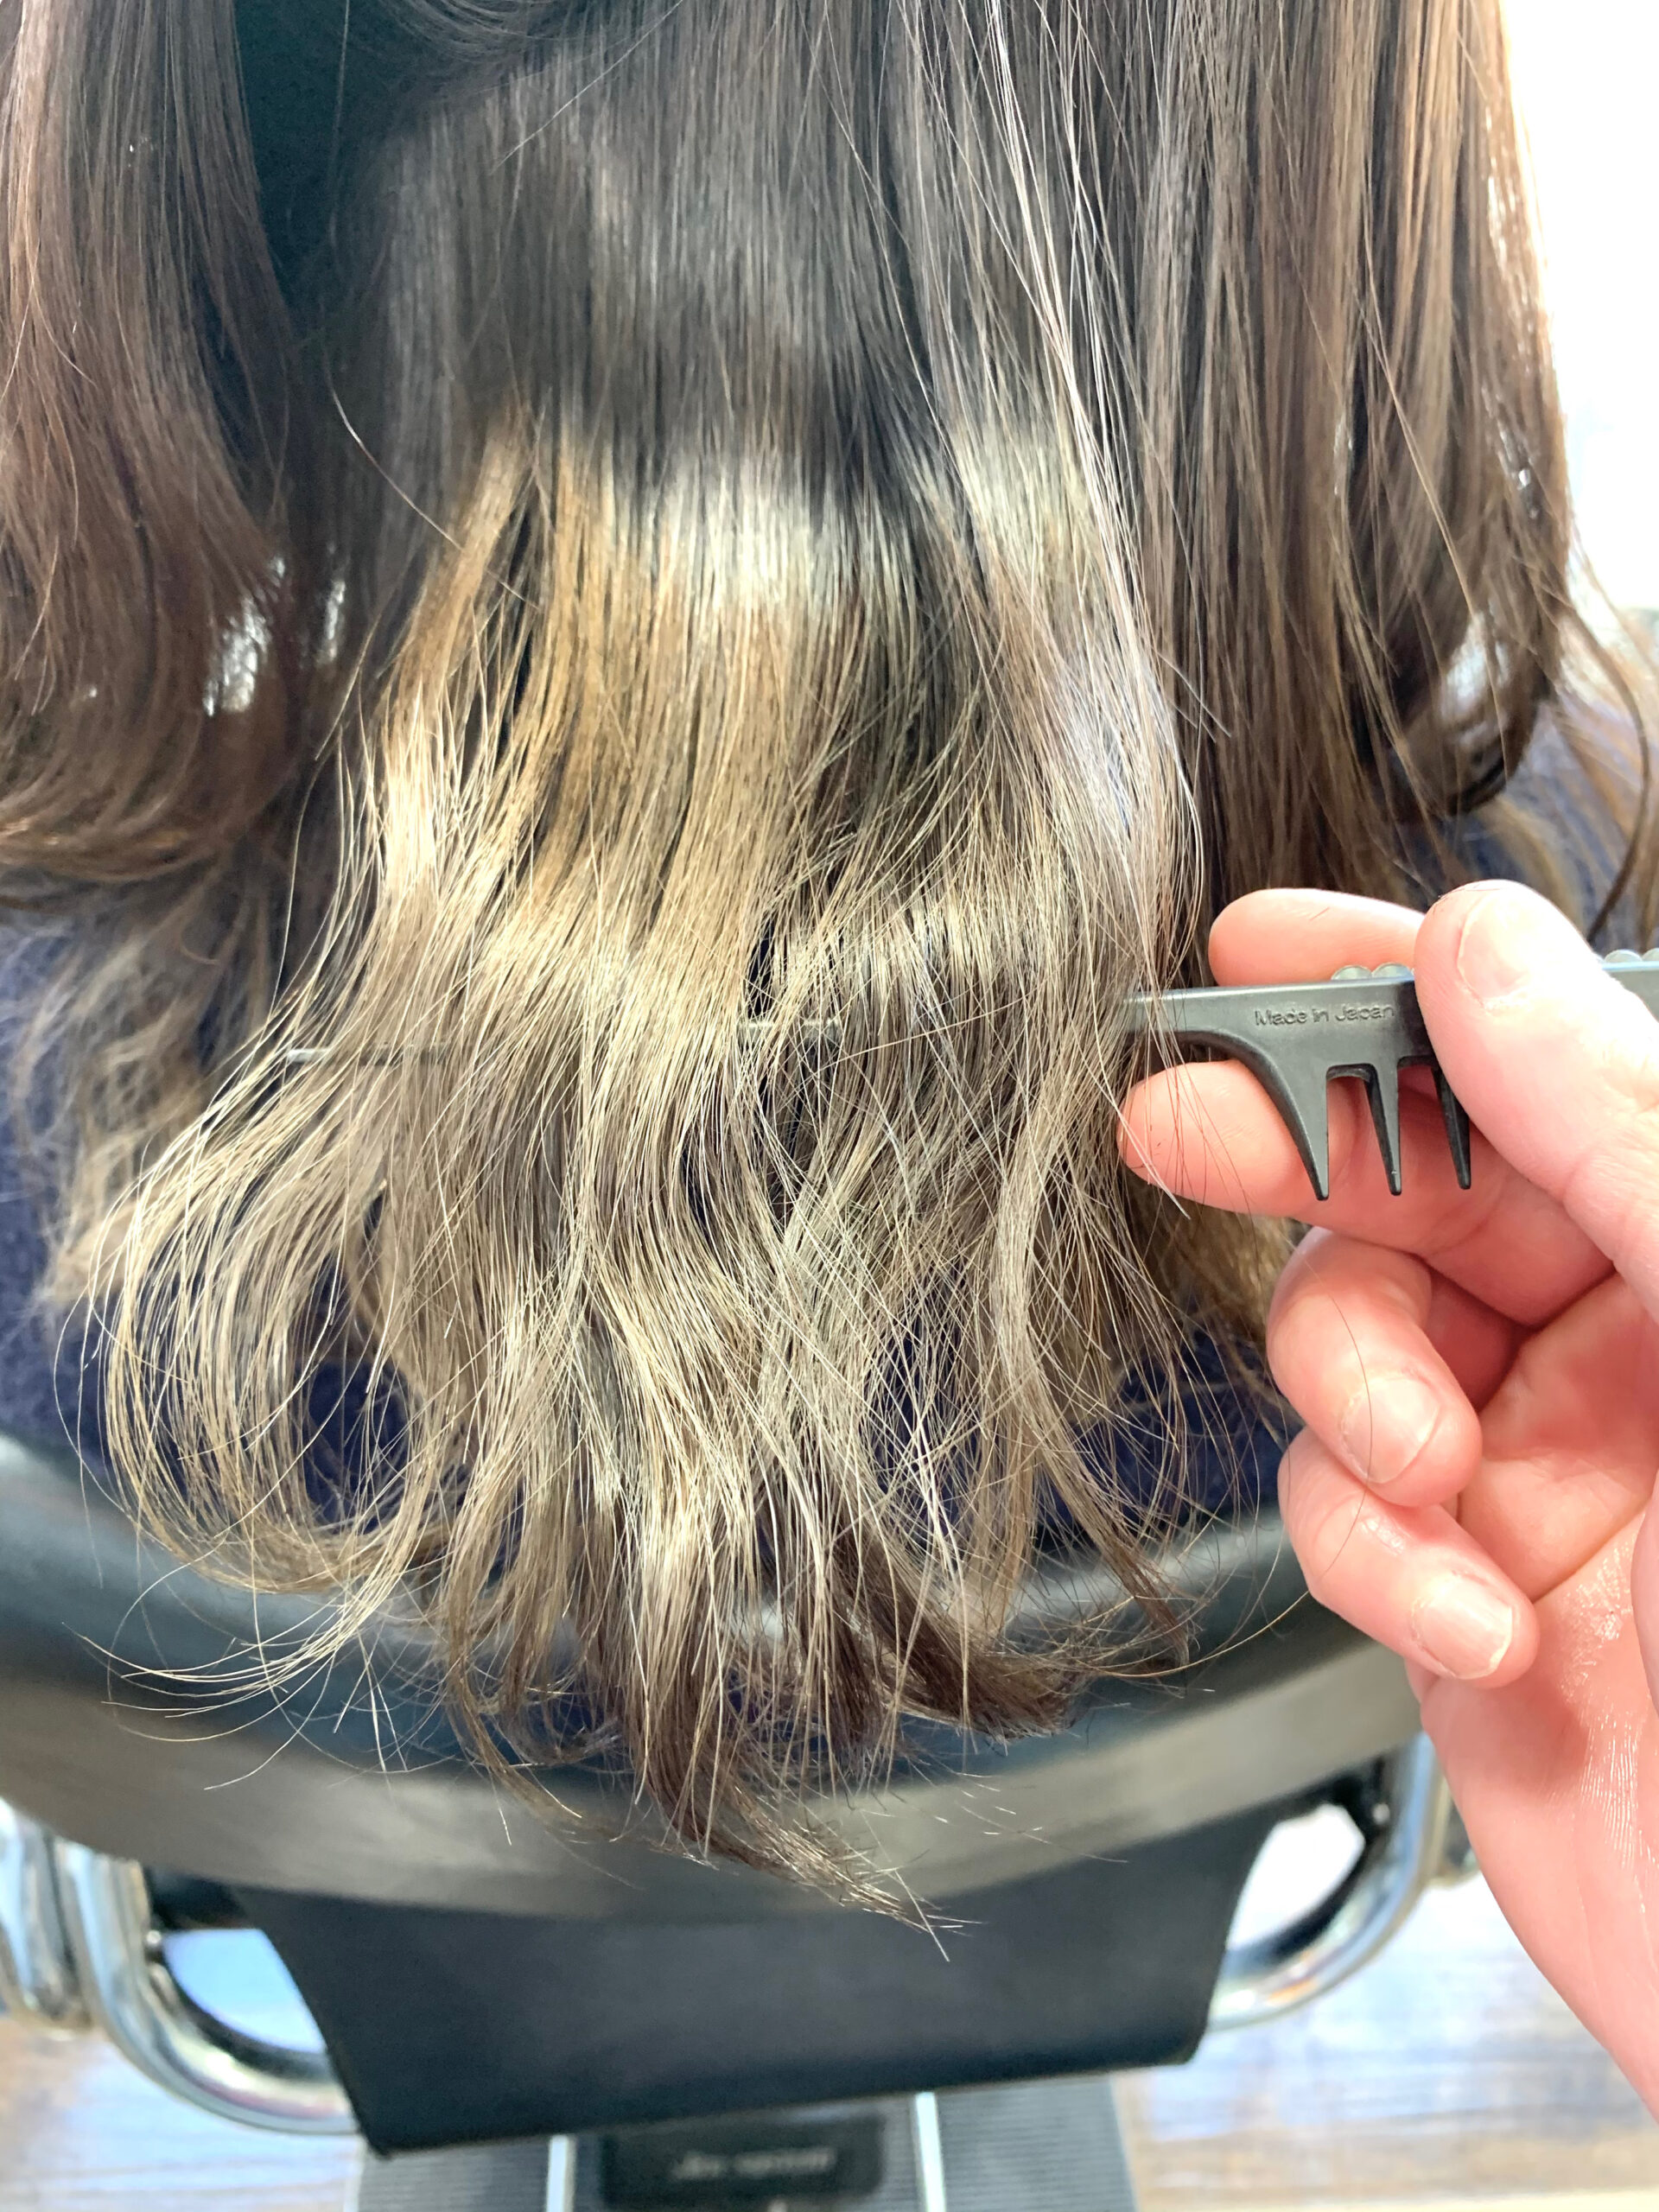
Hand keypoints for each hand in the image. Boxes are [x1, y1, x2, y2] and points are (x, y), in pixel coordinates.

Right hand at [1120, 882, 1658, 2107]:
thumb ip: (1624, 1136)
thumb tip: (1480, 954)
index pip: (1542, 1063)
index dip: (1396, 991)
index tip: (1262, 947)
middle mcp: (1636, 1338)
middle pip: (1417, 1187)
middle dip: (1302, 1161)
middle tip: (1181, 1127)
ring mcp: (1549, 1469)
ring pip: (1352, 1348)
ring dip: (1353, 1396)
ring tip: (1426, 1471)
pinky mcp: (1470, 1598)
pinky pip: (1349, 1520)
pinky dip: (1372, 1558)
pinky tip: (1467, 1616)